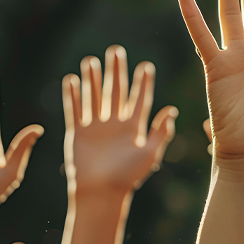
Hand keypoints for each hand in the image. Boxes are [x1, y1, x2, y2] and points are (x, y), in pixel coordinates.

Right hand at [62, 45, 177, 194]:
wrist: (101, 192)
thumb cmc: (128, 176)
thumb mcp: (149, 153)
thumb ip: (160, 132)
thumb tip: (171, 111)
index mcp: (133, 128)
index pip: (139, 99)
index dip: (142, 83)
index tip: (146, 66)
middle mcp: (115, 124)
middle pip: (115, 91)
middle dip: (116, 72)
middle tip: (116, 51)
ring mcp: (96, 127)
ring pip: (94, 96)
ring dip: (93, 79)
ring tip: (91, 60)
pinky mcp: (79, 133)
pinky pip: (75, 110)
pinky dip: (73, 95)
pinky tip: (71, 79)